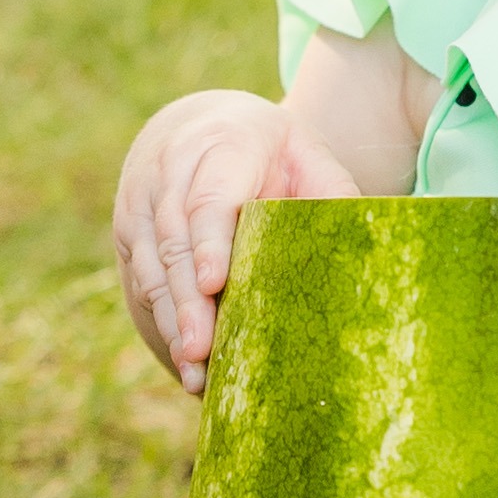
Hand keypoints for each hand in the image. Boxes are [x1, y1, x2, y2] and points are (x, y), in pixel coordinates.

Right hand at [114, 91, 356, 391]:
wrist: (202, 126)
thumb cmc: (271, 150)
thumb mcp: (308, 154)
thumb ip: (332, 192)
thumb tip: (367, 248)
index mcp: (221, 146)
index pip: (209, 198)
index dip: (208, 242)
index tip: (212, 284)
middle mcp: (170, 172)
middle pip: (175, 241)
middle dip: (186, 300)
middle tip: (201, 349)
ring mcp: (142, 203)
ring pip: (152, 268)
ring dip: (171, 323)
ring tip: (194, 372)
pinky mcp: (130, 233)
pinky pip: (140, 282)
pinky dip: (161, 324)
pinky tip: (184, 362)